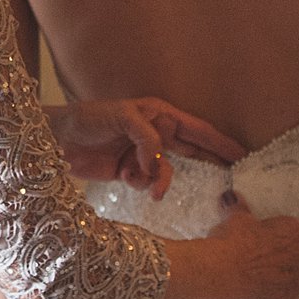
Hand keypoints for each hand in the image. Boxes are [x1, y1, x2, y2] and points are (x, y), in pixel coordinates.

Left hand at [47, 98, 244, 198]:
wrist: (55, 141)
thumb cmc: (85, 119)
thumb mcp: (118, 116)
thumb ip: (146, 135)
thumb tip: (161, 159)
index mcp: (158, 114)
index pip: (197, 129)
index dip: (220, 142)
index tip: (242, 153)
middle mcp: (155, 132)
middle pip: (191, 151)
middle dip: (208, 163)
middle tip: (231, 176)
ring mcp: (143, 153)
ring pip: (167, 172)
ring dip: (160, 180)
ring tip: (147, 183)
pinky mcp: (129, 171)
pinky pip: (148, 183)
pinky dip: (141, 183)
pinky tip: (124, 175)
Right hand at [205, 193, 298, 298]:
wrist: (218, 274)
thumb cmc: (231, 240)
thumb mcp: (235, 218)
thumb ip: (240, 207)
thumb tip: (233, 197)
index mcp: (295, 232)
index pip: (290, 228)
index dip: (272, 231)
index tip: (256, 235)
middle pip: (295, 254)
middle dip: (280, 254)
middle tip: (254, 254)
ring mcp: (296, 283)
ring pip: (290, 276)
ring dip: (277, 275)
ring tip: (252, 274)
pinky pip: (281, 296)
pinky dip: (271, 293)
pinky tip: (253, 289)